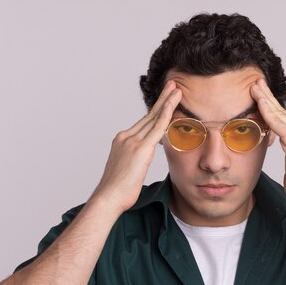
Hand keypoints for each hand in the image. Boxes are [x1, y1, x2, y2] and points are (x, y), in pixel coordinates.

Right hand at [92, 80, 181, 213]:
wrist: (108, 198)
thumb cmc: (117, 192)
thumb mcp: (126, 172)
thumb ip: (135, 163)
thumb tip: (139, 165)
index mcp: (122, 141)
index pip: (143, 124)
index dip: (155, 111)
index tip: (164, 101)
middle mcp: (126, 137)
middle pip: (148, 115)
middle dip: (162, 100)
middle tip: (173, 85)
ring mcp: (132, 141)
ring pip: (153, 117)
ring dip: (167, 101)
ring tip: (177, 89)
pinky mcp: (140, 148)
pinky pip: (156, 128)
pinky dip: (165, 114)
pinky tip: (173, 104)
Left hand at [250, 79, 285, 207]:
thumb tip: (274, 143)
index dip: (272, 105)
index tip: (261, 94)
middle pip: (282, 110)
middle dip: (267, 96)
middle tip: (255, 83)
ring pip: (279, 113)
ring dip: (264, 99)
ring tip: (254, 87)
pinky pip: (277, 122)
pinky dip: (266, 111)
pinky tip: (257, 103)